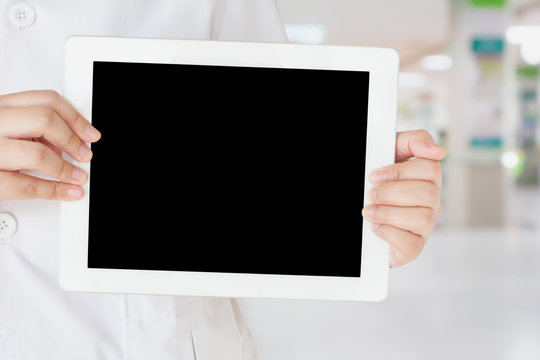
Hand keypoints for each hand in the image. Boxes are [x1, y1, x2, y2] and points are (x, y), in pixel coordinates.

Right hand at [0, 90, 100, 200]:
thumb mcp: (2, 128)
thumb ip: (26, 129)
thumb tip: (64, 141)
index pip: (45, 100)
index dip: (74, 117)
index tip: (90, 132)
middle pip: (44, 120)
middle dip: (72, 140)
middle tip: (84, 154)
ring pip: (37, 153)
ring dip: (65, 169)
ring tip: (77, 176)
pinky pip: (24, 186)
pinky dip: (53, 191)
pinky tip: (67, 191)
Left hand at [362, 130, 445, 267]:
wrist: (360, 221)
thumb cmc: (378, 184)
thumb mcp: (389, 154)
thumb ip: (410, 142)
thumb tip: (437, 150)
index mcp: (427, 177)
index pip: (431, 168)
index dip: (400, 171)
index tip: (375, 175)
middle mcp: (431, 201)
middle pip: (427, 193)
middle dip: (391, 192)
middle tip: (371, 194)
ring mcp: (425, 226)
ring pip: (422, 218)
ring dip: (388, 213)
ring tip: (369, 211)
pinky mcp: (414, 248)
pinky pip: (411, 243)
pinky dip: (388, 232)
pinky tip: (375, 226)